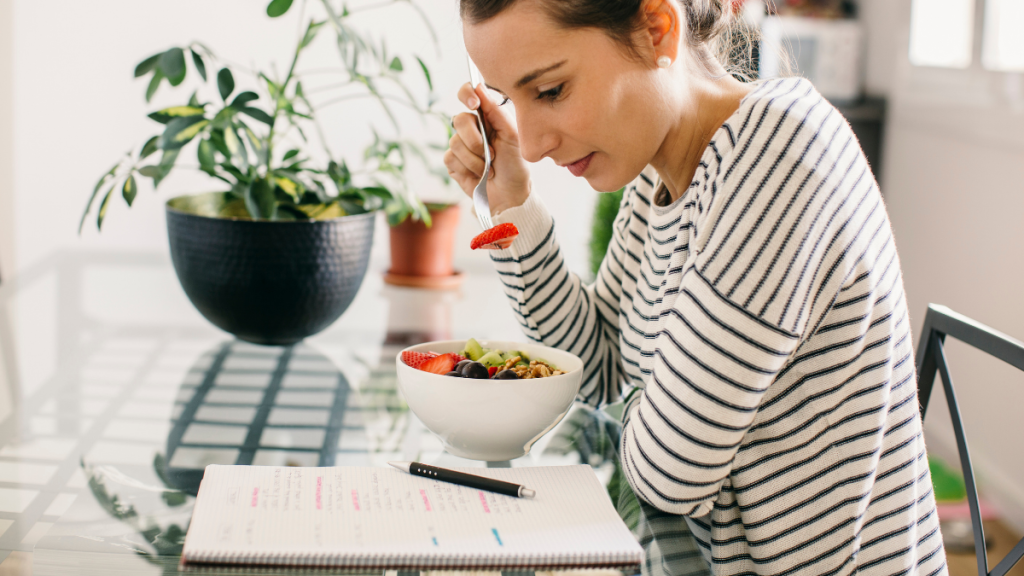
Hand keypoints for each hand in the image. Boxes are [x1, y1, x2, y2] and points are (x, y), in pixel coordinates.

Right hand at [444, 83, 530, 215]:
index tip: (473, 104)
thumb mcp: (512, 136)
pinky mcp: (453, 162)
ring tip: (489, 168)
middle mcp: (471, 128)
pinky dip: (468, 168)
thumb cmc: (515, 165)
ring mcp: (460, 145)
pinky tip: (478, 175)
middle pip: (459, 120)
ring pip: (455, 142)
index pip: (469, 94)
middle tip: (492, 154)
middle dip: (476, 140)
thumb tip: (479, 87)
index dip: (466, 94)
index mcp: (487, 117)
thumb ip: (496, 112)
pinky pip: (451, 158)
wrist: (510, 195)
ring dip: (476, 160)